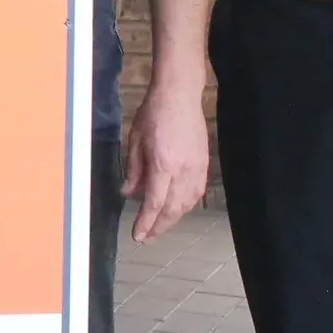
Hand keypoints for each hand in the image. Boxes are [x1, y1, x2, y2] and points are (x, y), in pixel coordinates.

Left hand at [120, 82, 209, 242]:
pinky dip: (186, 205)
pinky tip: (177, 208)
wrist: (180, 95)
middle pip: (173, 209)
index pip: (154, 203)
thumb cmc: (154, 113)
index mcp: (163, 164)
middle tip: (147, 237)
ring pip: (187, 204)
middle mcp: (183, 170)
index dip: (146, 223)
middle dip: (159, 227)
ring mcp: (197, 168)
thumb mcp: (135, 140)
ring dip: (173, 219)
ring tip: (159, 226)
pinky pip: (196, 193)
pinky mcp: (204, 164)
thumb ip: (133, 170)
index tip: (138, 235)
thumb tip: (128, 194)